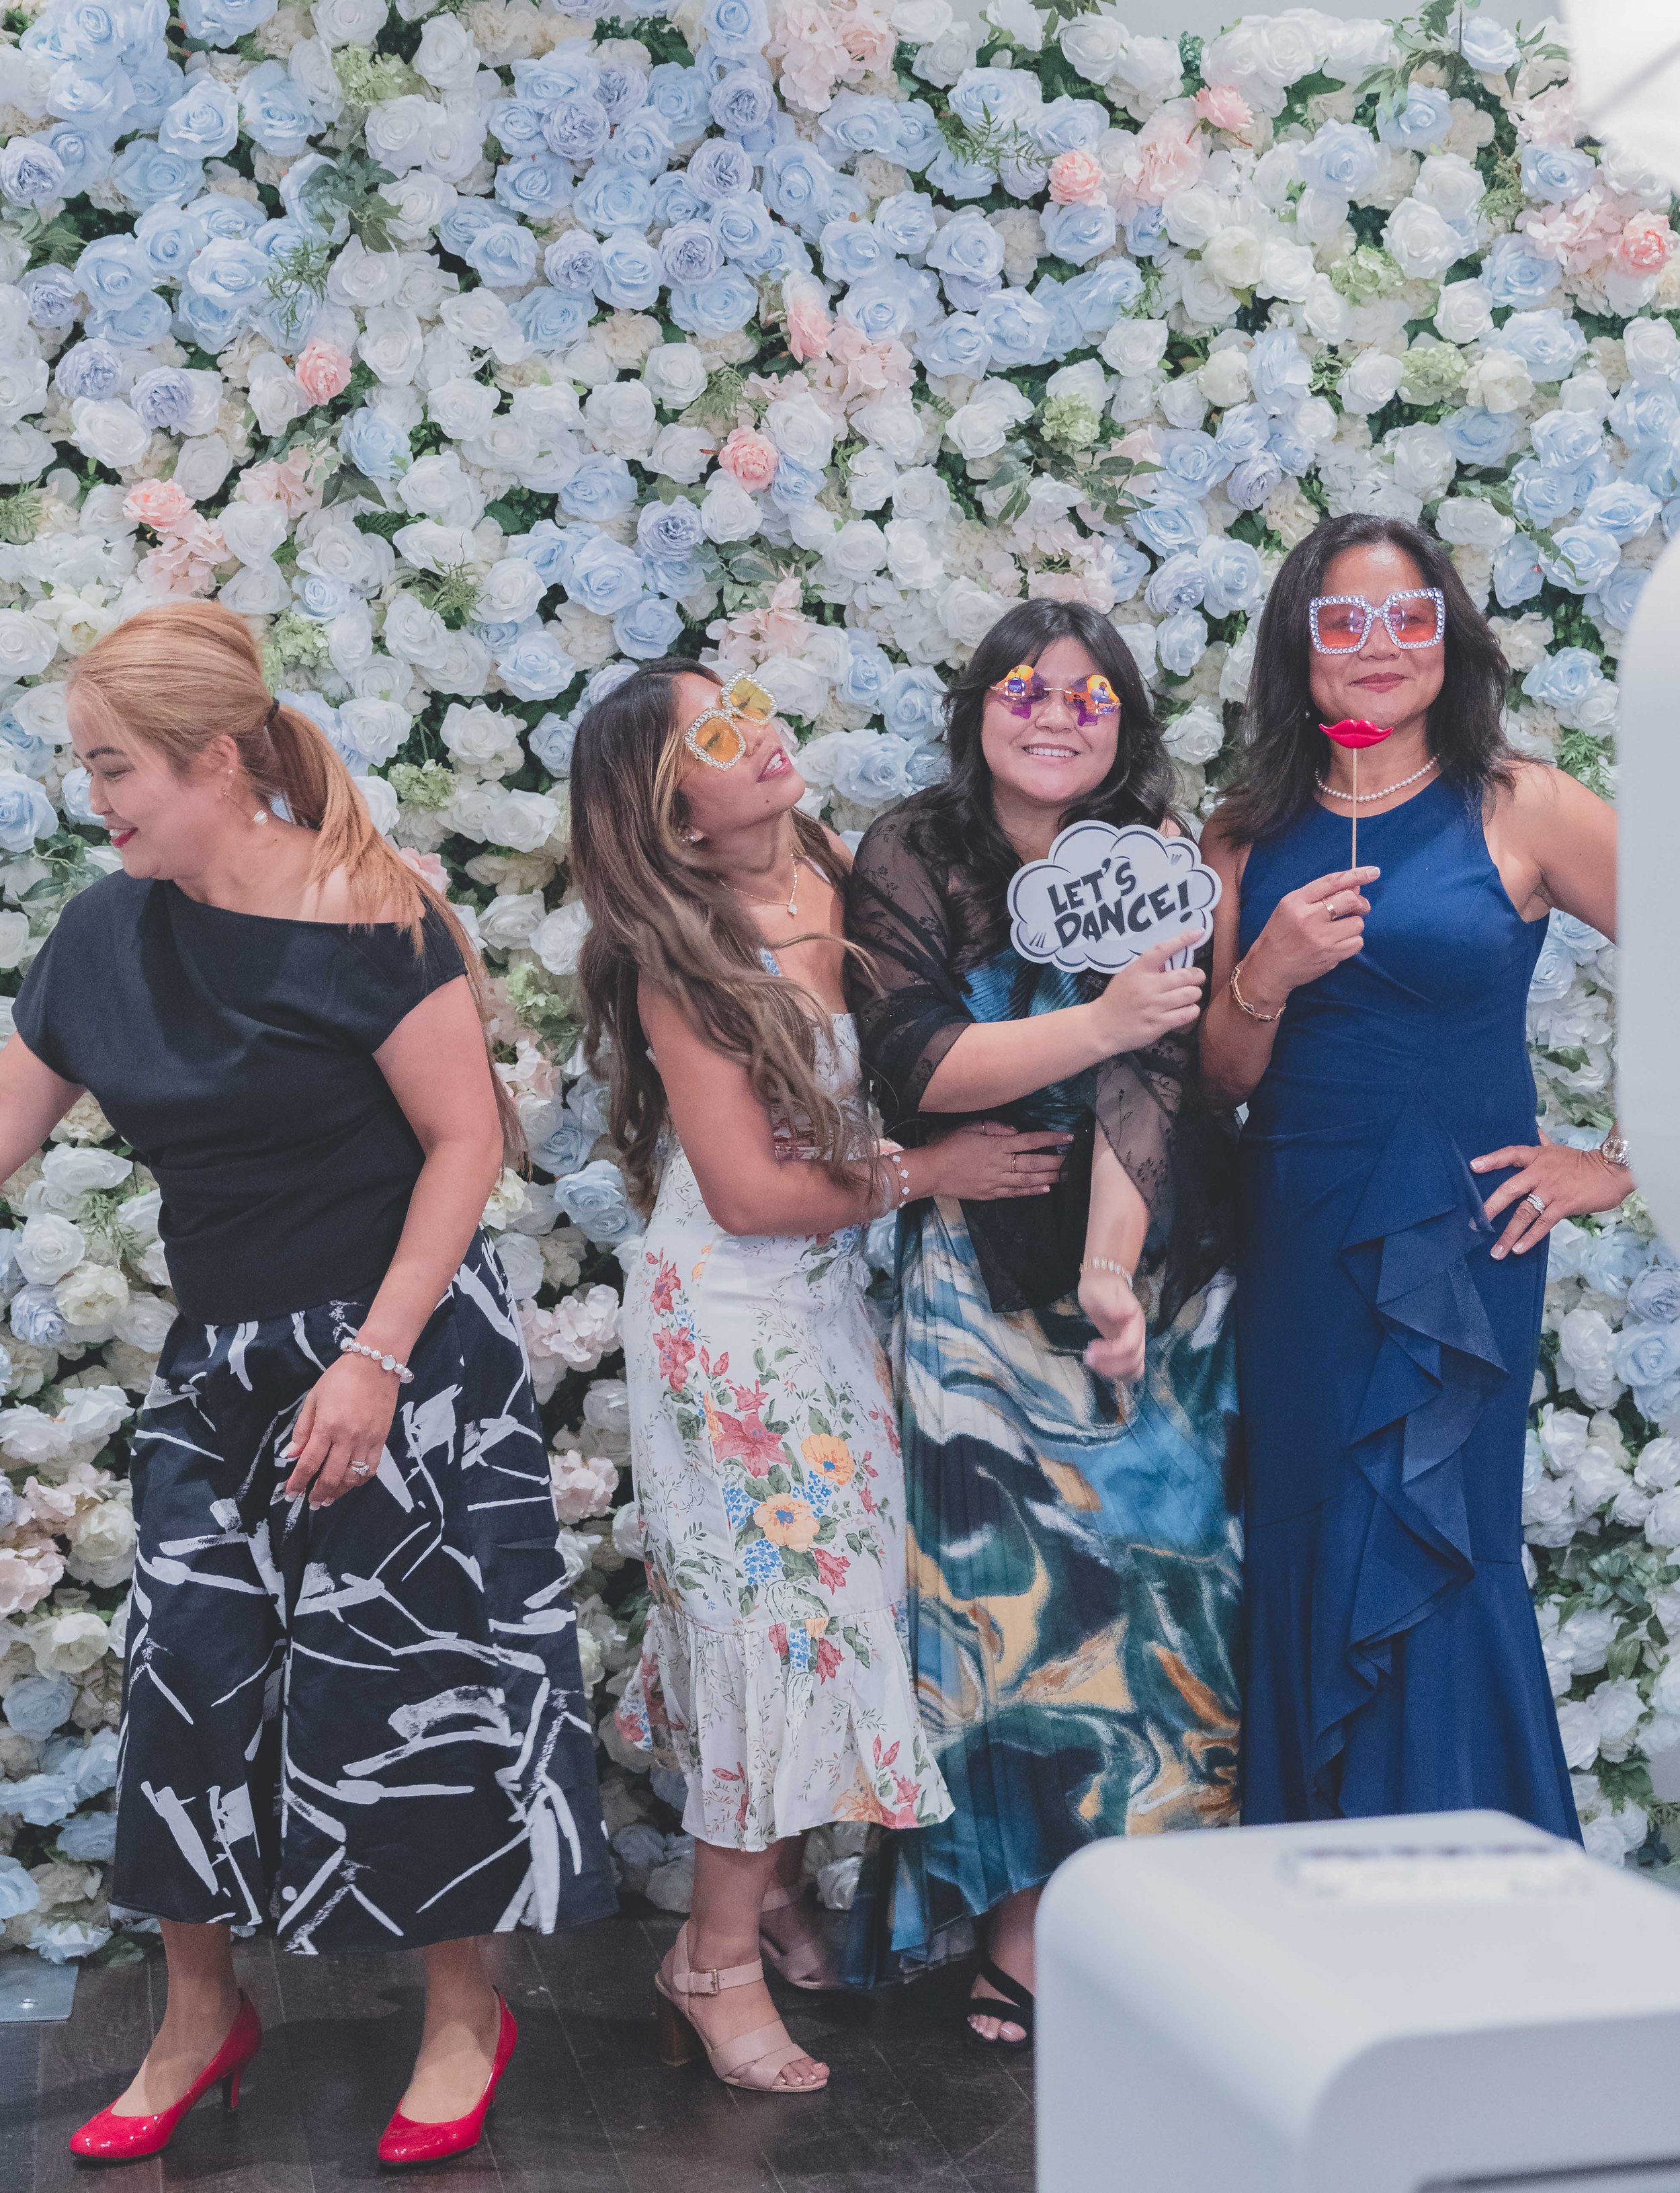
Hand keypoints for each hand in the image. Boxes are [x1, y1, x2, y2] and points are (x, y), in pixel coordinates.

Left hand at [283, 1352, 399, 1508]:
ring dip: (338, 1492)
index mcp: (327, 1426)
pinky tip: (350, 1483)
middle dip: (318, 1494)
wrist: (376, 1364)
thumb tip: (292, 1454)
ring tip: (328, 1499)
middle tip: (310, 1503)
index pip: (309, 1463)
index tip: (290, 1493)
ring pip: (352, 1477)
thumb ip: (303, 1429)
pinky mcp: (381, 1439)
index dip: (298, 1482)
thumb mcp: (314, 1398)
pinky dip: (359, 1480)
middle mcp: (347, 1437)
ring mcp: (367, 1440)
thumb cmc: (340, 1378)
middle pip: (331, 1476)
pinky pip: (371, 1468)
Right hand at [921, 1120, 1072, 1201]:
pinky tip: (1045, 1190)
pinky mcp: (990, 1194)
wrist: (931, 1171)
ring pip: (1029, 1181)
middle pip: (1034, 1163)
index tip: (1069, 1138)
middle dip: (1056, 1162)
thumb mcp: (969, 1127)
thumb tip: (1015, 1131)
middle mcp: (1000, 1164)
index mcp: (997, 1145)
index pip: (1030, 1141)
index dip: (1051, 1140)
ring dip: (1049, 1178)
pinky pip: (1015, 1193)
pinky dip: (1031, 1192)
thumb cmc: (949, 1145)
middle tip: (1074, 1161)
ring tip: (1065, 1176)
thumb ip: (994, 1126)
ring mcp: (996, 1181)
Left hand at [1079, 1266, 1146, 1381]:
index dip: (1111, 1353)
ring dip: (1115, 1372)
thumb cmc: (1100, 1285)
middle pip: (1134, 1360)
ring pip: (1134, 1368)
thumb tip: (1126, 1313)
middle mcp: (1138, 1333)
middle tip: (1088, 1358)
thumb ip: (1111, 1302)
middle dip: (1111, 1365)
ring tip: (1093, 1363)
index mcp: (1134, 1320)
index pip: (1130, 1345)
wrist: (1103, 1281)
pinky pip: (1130, 1368)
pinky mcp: (1125, 1347)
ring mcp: (1134, 1341)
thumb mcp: (1100, 1289)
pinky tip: (1102, 1368)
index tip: (1091, 1348)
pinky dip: (1118, 1374)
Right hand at [1090, 933, 1206, 1053]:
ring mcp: (1154, 1006)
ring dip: (1194, 993)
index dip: (1182, 939)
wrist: (1103, 1026)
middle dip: (1197, 975)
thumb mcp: (1128, 976)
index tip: (1198, 932)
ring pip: (1190, 994)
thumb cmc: (1117, 998)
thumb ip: (1149, 969)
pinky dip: (1192, 1009)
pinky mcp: (1159, 1024)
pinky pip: (1187, 1014)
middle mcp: (1147, 987)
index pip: (1162, 950)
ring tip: (1189, 994)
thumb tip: (1176, 960)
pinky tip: (1186, 1008)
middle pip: (1186, 975)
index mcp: (1138, 971)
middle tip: (1196, 977)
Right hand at [1240, 867, 1379, 1010]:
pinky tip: (1340, 943)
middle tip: (1357, 908)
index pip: (1332, 882)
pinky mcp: (1330, 956)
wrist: (1270, 967)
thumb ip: (1320, 894)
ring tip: (1340, 929)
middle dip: (1360, 903)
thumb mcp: (1291, 907)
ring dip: (1353, 925)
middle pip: (1350, 900)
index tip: (1373, 872)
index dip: (1356, 874)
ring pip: (1357, 923)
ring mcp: (1321, 939)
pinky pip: (1357, 943)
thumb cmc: (1281, 934)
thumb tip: (1355, 885)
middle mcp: (1308, 918)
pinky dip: (1353, 941)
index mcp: (1296, 902)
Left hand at [1472, 1134, 1633, 1260]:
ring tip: (1496, 1251)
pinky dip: (1530, 1237)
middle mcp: (1540, 1173)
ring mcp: (1552, 1190)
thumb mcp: (1558, 1149)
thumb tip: (1532, 1129)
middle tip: (1475, 1224)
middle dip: (1491, 1207)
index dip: (1492, 1159)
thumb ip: (1542, 1142)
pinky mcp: (1564, 1205)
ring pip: (1525, 1212)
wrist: (1612, 1171)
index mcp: (1537, 1157)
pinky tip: (1518, 1249)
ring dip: (1508, 1233)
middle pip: (1510, 1189)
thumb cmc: (1583, 1162)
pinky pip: (1543, 1224)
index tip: (1473, 1167)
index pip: (1510, 1154)